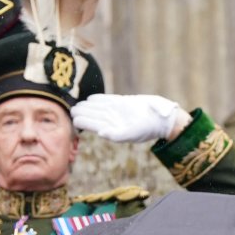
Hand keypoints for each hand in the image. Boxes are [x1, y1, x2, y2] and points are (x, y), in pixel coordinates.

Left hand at [72, 93, 186, 144]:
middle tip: (70, 109)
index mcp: (113, 129)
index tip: (74, 118)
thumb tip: (102, 134)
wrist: (163, 118)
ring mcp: (118, 112)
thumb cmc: (150, 127)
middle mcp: (114, 121)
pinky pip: (108, 101)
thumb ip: (118, 135)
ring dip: (87, 107)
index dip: (83, 122)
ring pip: (98, 109)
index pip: (93, 125)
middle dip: (81, 113)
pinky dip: (98, 100)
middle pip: (93, 116)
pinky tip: (90, 99)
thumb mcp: (134, 132)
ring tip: (76, 105)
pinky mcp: (123, 103)